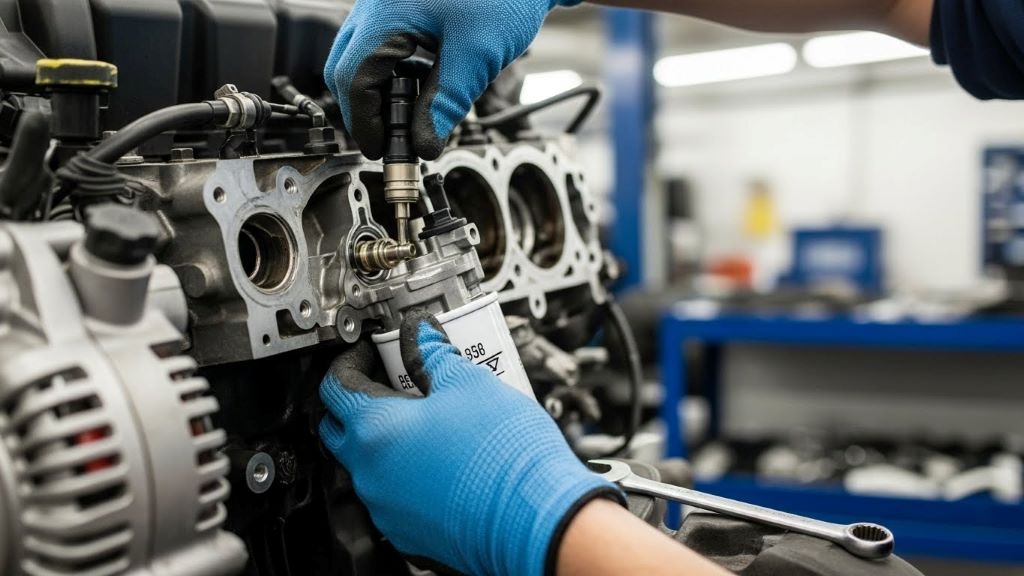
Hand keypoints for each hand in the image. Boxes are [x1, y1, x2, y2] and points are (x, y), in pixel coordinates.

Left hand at [319, 310, 621, 575]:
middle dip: (359, 400)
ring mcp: (388, 509)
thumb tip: (420, 336)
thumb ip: (433, 355)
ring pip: (370, 465)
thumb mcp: (470, 383)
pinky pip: (396, 495)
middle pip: (341, 428)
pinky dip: (409, 473)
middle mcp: (371, 475)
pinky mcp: (411, 534)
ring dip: (388, 438)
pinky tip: (443, 458)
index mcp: (375, 431)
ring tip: (430, 419)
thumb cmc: (506, 459)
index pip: (335, 386)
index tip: (371, 351)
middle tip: (394, 380)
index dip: (350, 360)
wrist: (536, 522)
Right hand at [323, 0, 580, 159]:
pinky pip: (380, 42)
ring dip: (379, 89)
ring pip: (361, 55)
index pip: (353, 79)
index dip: (365, 122)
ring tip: (410, 116)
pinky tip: (419, 85)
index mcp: (385, 15)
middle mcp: (375, 5)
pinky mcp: (401, 4)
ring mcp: (386, 3)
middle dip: (366, 108)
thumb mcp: (475, 58)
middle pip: (347, 67)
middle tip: (392, 140)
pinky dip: (392, 69)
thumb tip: (424, 144)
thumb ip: (445, 104)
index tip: (381, 150)